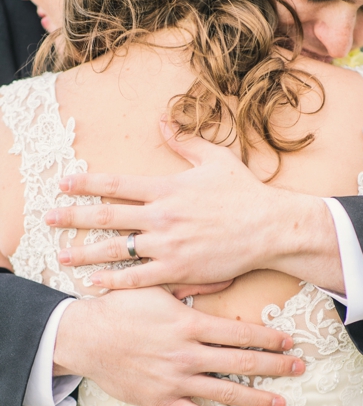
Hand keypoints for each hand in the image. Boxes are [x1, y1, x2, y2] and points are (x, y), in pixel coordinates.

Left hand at [46, 120, 342, 291]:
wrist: (271, 227)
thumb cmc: (246, 193)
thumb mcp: (216, 159)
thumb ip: (186, 142)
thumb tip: (163, 122)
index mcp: (168, 189)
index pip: (117, 184)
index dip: (87, 183)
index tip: (64, 184)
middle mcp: (163, 216)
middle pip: (108, 217)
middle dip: (74, 217)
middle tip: (48, 218)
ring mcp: (169, 245)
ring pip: (117, 250)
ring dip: (86, 252)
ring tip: (63, 254)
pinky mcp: (180, 269)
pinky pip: (139, 278)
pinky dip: (114, 281)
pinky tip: (95, 282)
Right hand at [54, 286, 302, 405]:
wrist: (84, 337)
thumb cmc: (122, 307)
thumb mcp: (158, 287)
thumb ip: (196, 285)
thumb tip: (230, 276)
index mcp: (190, 325)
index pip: (241, 334)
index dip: (270, 339)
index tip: (290, 342)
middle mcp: (188, 354)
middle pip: (242, 363)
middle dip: (276, 367)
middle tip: (300, 369)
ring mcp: (175, 380)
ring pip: (226, 392)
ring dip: (258, 398)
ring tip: (283, 401)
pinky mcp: (161, 400)